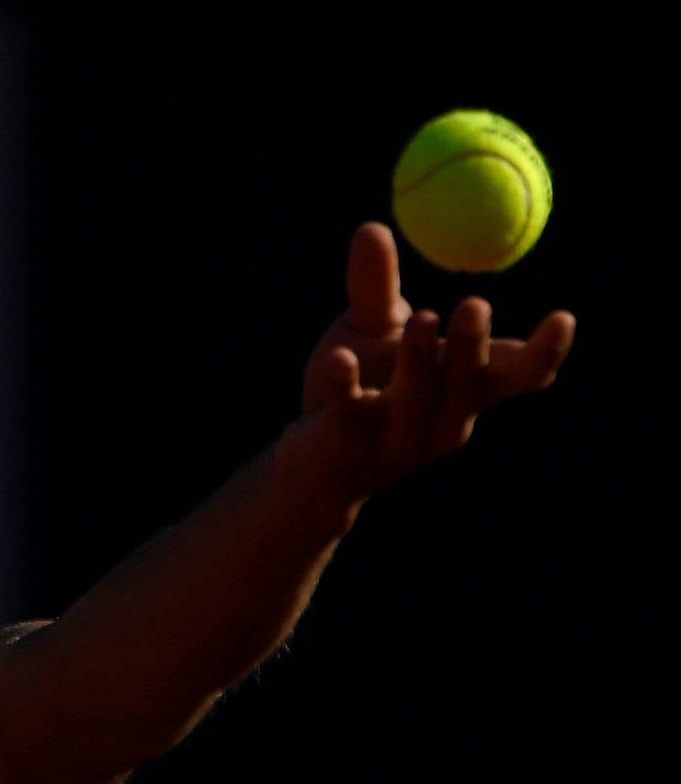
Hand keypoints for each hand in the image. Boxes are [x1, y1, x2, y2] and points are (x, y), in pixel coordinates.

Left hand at [289, 222, 574, 501]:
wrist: (313, 466)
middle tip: (474, 305)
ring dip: (421, 361)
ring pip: (417, 401)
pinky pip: (348, 415)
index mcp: (463, 390)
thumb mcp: (371, 332)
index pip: (516, 376)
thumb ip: (377, 286)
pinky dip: (346, 386)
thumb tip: (373, 224)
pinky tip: (338, 360)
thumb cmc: (358, 392)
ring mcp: (397, 441)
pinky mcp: (347, 449)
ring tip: (422, 318)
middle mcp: (441, 420)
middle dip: (474, 346)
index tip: (562, 318)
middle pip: (468, 385)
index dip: (543, 353)